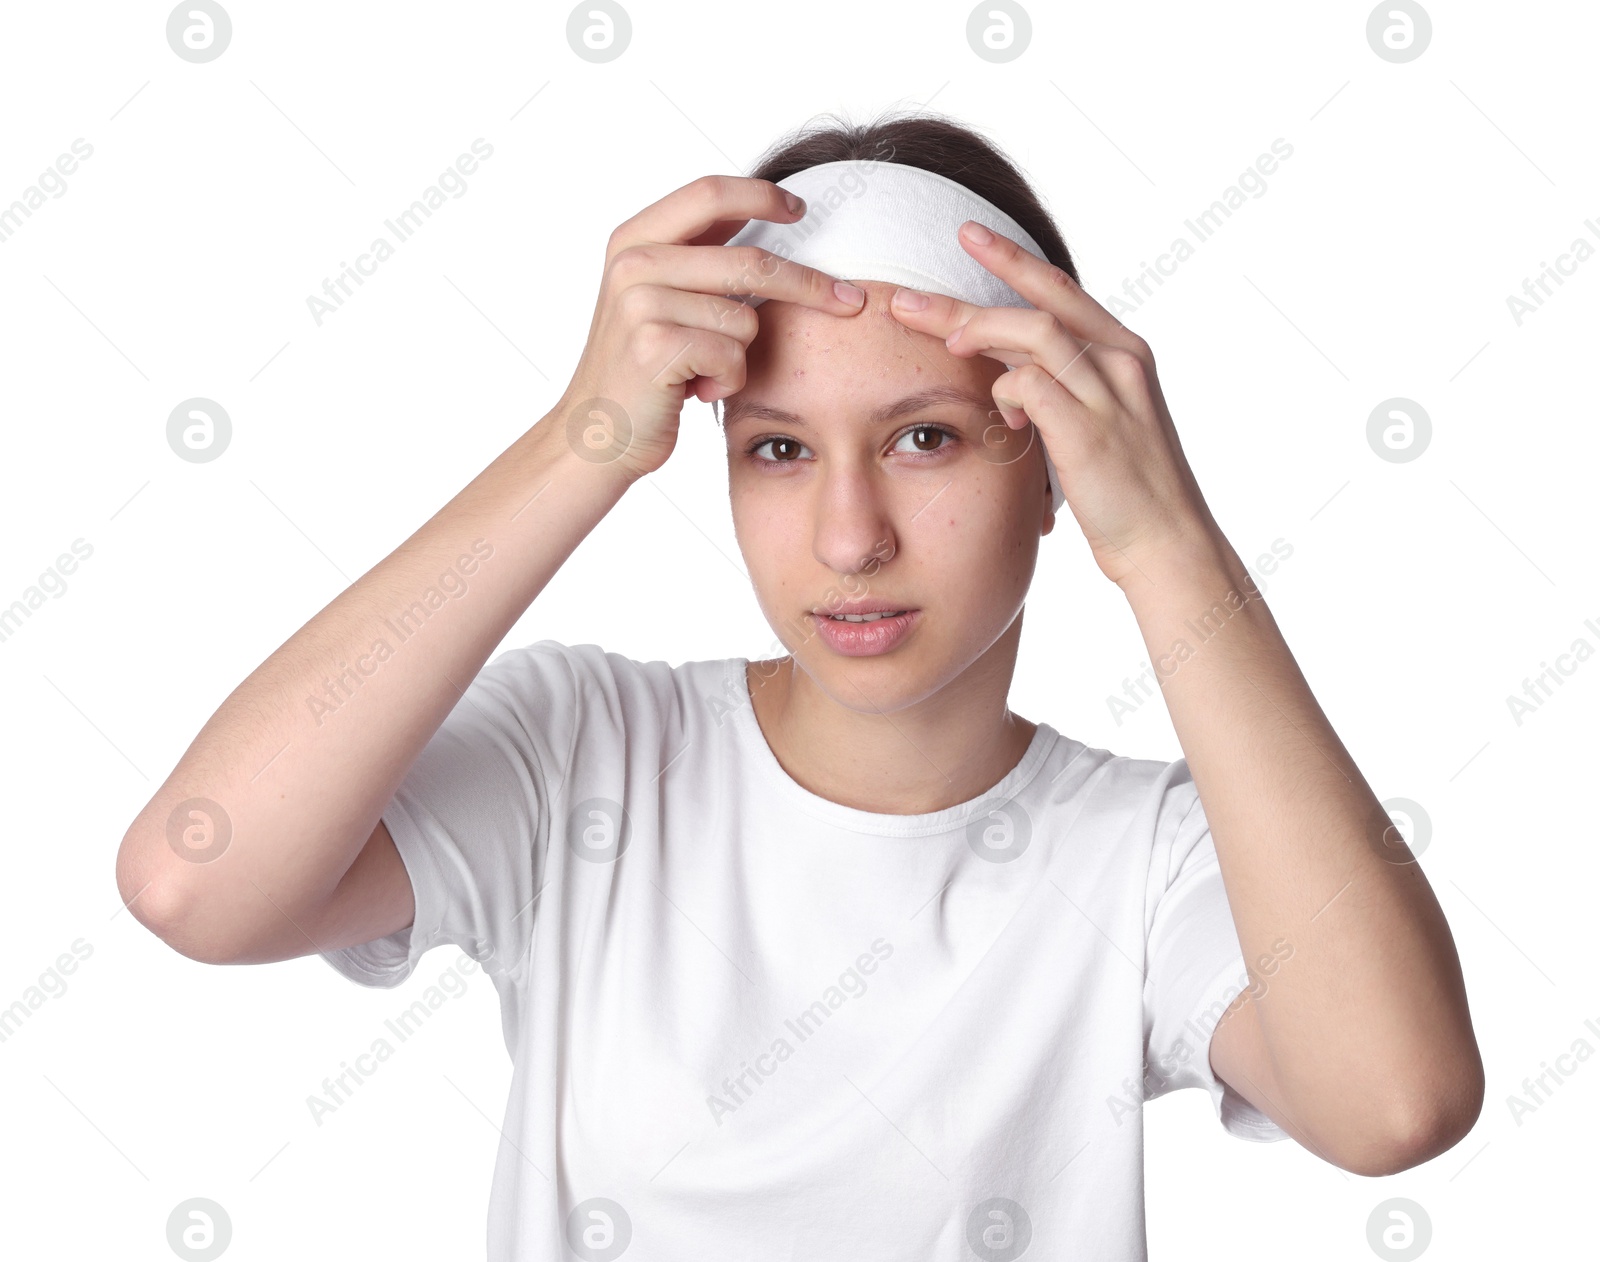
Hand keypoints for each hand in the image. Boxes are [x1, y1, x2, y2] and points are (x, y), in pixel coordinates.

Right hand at [555, 175, 866, 482]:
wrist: (595, 435)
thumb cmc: (640, 370)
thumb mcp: (656, 296)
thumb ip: (697, 256)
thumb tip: (763, 213)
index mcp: (633, 239)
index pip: (710, 193)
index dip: (762, 196)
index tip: (802, 209)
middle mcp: (633, 263)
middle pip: (749, 260)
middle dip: (809, 284)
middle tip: (849, 300)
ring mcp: (641, 304)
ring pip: (745, 317)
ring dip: (742, 354)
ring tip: (706, 371)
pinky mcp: (656, 346)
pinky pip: (732, 355)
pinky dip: (728, 380)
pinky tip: (695, 390)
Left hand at [887, 221, 1221, 588]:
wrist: (1167, 542)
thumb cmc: (1126, 491)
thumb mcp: (1095, 422)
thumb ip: (1058, 387)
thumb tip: (1005, 372)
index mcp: (1123, 352)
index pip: (1060, 290)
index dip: (1012, 260)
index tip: (969, 236)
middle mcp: (1120, 361)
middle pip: (1039, 300)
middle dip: (973, 285)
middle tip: (912, 289)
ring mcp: (1108, 393)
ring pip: (1032, 332)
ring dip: (976, 329)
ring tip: (936, 338)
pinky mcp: (1089, 430)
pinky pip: (1031, 385)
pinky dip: (1005, 392)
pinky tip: (1002, 416)